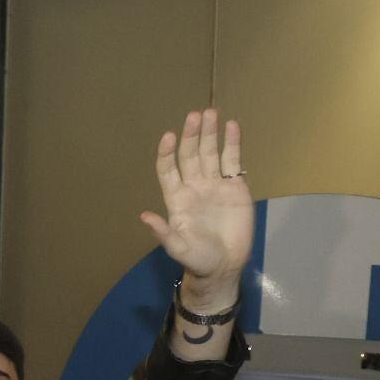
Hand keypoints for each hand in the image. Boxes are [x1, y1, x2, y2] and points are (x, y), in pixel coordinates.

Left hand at [140, 108, 252, 308]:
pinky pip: (232, 161)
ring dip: (209, 134)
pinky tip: (231, 127)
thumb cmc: (197, 259)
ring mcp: (214, 185)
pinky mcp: (235, 187)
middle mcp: (194, 186)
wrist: (224, 266)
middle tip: (195, 115)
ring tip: (210, 113)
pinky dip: (232, 144)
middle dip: (191, 135)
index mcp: (176, 198)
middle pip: (190, 155)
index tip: (169, 136)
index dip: (167, 153)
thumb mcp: (178, 248)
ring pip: (211, 153)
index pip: (168, 169)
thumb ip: (163, 232)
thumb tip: (144, 216)